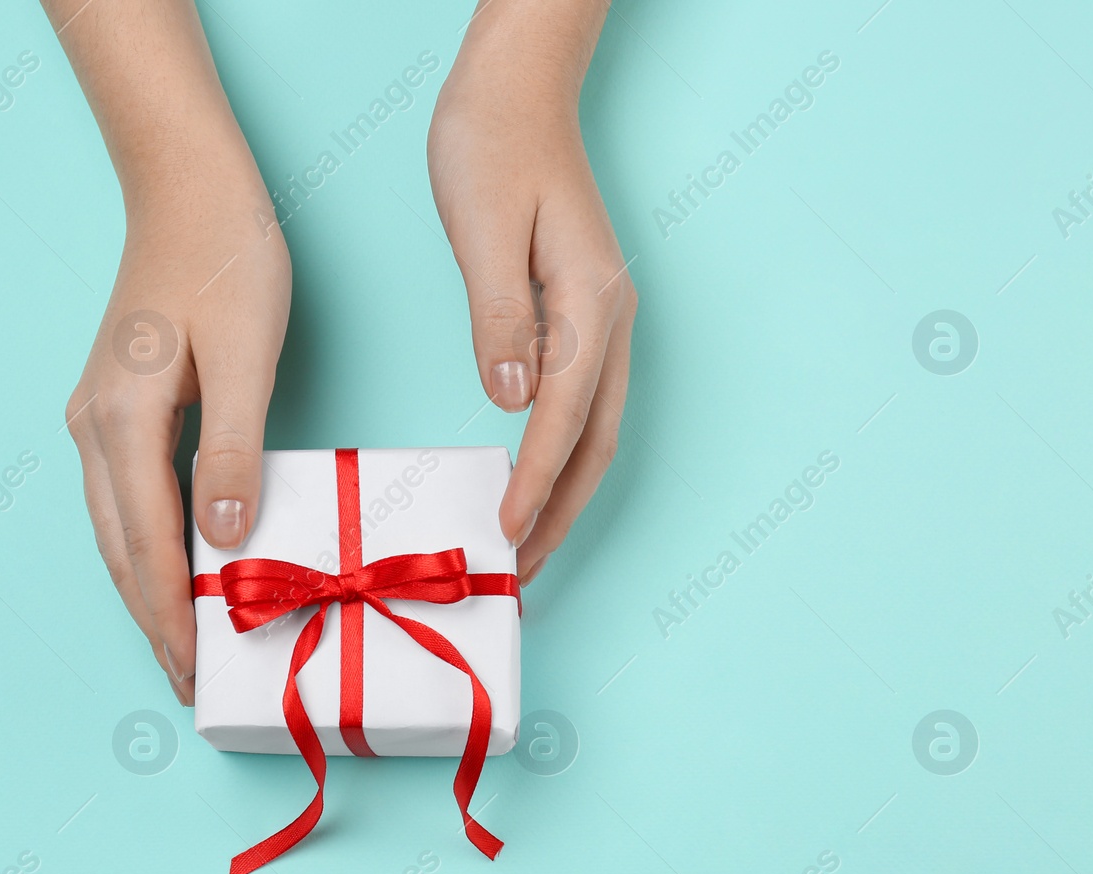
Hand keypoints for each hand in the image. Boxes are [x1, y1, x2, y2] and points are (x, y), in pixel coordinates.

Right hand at [67, 167, 289, 704]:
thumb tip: (222, 538)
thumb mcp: (246, 354)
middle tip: (191, 684)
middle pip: (120, 551)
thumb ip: (232, 449)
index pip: (147, 547)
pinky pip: (127, 500)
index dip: (171, 618)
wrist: (187, 188)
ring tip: (183, 644)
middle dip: (153, 622)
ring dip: (146, 590)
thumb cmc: (225, 259)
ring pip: (117, 530)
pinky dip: (148, 546)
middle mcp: (94, 429)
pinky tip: (177, 569)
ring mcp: (96, 419)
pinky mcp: (114, 408)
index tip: (195, 676)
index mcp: (123, 422)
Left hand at [428, 5, 632, 584]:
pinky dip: (561, 450)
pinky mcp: (583, 313)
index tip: (510, 534)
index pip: (563, 417)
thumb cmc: (492, 144)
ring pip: (596, 427)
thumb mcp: (483, 226)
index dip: (536, 482)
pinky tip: (534, 472)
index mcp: (589, 300)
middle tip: (524, 567)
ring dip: (566, 488)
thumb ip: (500, 316)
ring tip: (531, 540)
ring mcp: (604, 316)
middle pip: (597, 440)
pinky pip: (582, 400)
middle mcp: (610, 316)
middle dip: (563, 510)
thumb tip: (516, 396)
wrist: (517, 88)